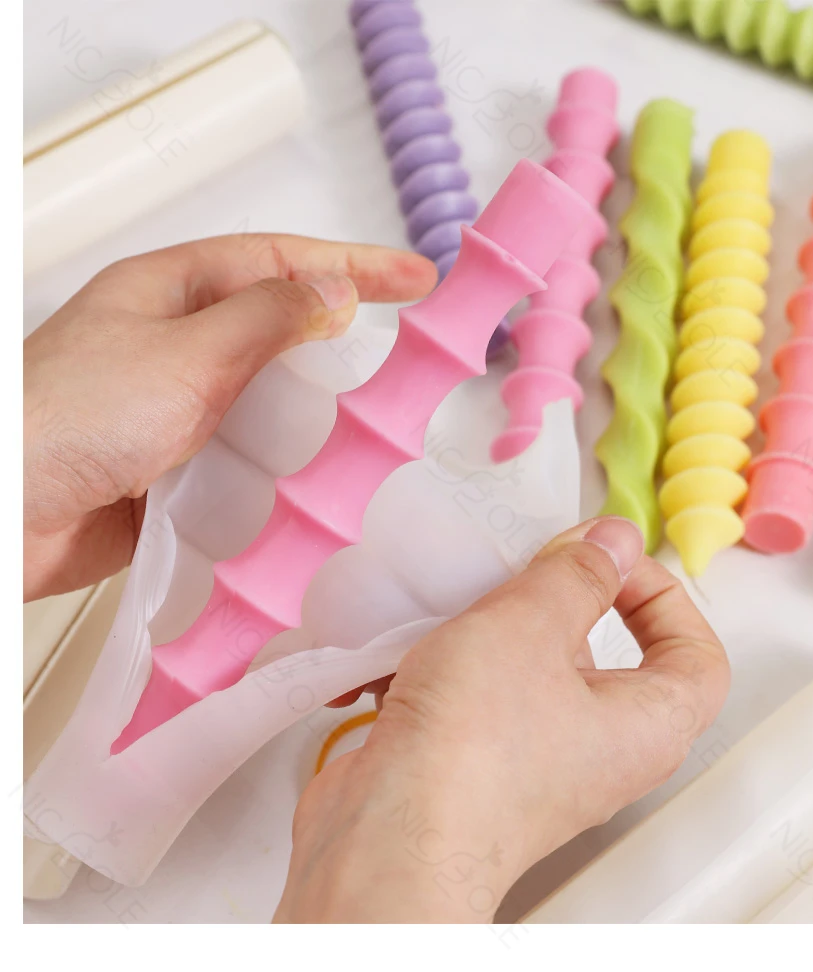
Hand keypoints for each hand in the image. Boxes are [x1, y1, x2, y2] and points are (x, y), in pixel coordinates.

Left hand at [23, 234, 436, 600]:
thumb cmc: (66, 419)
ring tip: (366, 425)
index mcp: (172, 291)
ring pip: (268, 398)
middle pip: (280, 327)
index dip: (355, 265)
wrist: (4, 516)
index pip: (282, 261)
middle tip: (404, 354)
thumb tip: (333, 294)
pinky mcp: (177, 465)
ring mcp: (177, 406)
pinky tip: (308, 480)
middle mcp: (176, 343)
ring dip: (313, 413)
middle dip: (343, 338)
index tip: (415, 277)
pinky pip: (247, 457)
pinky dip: (280, 467)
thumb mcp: (186, 353)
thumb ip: (267, 320)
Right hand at [275, 516, 729, 922]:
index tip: (608, 563)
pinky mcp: (478, 765)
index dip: (664, 596)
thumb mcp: (532, 625)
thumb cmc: (472, 747)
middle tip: (528, 568)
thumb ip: (578, 573)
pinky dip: (451, 664)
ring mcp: (538, 763)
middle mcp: (601, 752)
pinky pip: (481, 697)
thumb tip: (613, 540)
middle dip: (564, 602)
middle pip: (608, 658)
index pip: (698, 656)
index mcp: (646, 725)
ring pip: (535, 672)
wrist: (384, 840)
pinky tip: (411, 648)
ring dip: (498, 628)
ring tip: (464, 602)